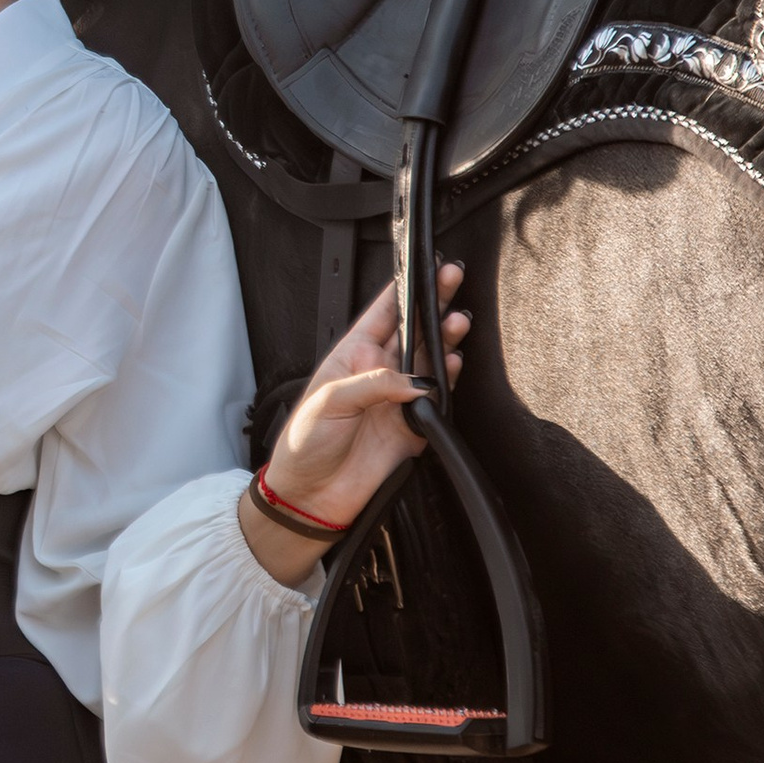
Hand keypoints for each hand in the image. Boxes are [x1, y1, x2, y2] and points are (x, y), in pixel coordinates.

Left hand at [238, 265, 467, 586]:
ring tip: (459, 318)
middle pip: (412, 329)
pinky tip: (456, 361)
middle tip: (454, 276)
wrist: (312, 497)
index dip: (402, 288)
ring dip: (445, 336)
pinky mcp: (414, 427)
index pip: (381, 313)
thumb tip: (414, 378)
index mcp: (351, 356)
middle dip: (434, 301)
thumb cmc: (305, 444)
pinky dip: (449, 379)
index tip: (423, 265)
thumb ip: (372, 384)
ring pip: (429, 358)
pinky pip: (438, 397)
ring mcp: (398, 398)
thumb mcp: (328, 402)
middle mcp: (378, 372)